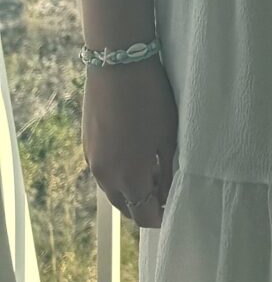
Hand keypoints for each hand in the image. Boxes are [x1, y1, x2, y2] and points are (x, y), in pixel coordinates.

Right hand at [83, 60, 178, 227]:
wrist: (117, 65)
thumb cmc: (151, 99)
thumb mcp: (168, 137)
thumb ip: (168, 171)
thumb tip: (168, 194)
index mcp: (128, 177)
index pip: (143, 215)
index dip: (160, 217)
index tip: (175, 209)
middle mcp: (105, 175)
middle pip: (126, 207)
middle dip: (145, 206)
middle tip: (166, 193)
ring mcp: (92, 160)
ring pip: (113, 190)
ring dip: (131, 190)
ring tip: (154, 173)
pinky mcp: (87, 145)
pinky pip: (103, 172)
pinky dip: (119, 174)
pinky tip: (135, 156)